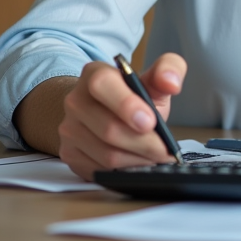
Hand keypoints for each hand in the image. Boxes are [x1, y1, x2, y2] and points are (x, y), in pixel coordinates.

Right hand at [57, 53, 186, 180]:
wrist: (110, 113)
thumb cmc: (135, 96)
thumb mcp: (155, 79)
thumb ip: (169, 70)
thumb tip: (171, 82)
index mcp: (95, 73)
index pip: (102, 84)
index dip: (126, 104)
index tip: (150, 121)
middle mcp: (76, 100)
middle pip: (108, 129)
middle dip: (144, 142)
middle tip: (165, 149)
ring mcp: (69, 129)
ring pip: (106, 154)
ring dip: (138, 159)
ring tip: (156, 156)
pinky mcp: (69, 154)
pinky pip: (100, 170)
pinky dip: (125, 170)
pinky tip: (139, 162)